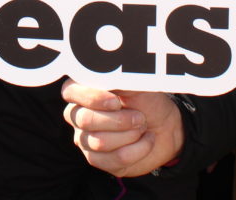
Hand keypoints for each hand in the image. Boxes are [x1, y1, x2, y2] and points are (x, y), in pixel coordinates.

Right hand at [61, 80, 183, 177]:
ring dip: (130, 134)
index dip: (92, 98)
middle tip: (139, 116)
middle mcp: (78, 115)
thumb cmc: (147, 102)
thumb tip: (109, 75)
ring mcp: (85, 139)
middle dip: (119, 120)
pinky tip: (146, 140)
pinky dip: (138, 149)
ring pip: (99, 142)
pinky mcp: (98, 160)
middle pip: (85, 120)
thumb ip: (119, 79)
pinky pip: (114, 159)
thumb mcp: (137, 85)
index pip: (70, 92)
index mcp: (83, 91)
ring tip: (142, 126)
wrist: (165, 127)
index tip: (117, 102)